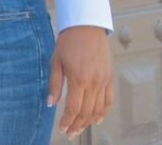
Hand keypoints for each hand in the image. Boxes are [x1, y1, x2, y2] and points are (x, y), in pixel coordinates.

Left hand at [49, 25, 113, 139]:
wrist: (86, 28)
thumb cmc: (68, 42)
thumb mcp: (55, 61)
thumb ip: (54, 84)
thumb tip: (51, 103)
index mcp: (78, 79)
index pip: (73, 108)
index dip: (67, 121)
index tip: (62, 129)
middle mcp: (93, 83)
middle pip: (86, 112)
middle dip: (77, 125)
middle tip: (70, 133)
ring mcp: (103, 81)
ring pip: (99, 109)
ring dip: (89, 121)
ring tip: (80, 128)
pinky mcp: (109, 78)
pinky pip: (108, 100)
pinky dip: (103, 111)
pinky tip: (96, 118)